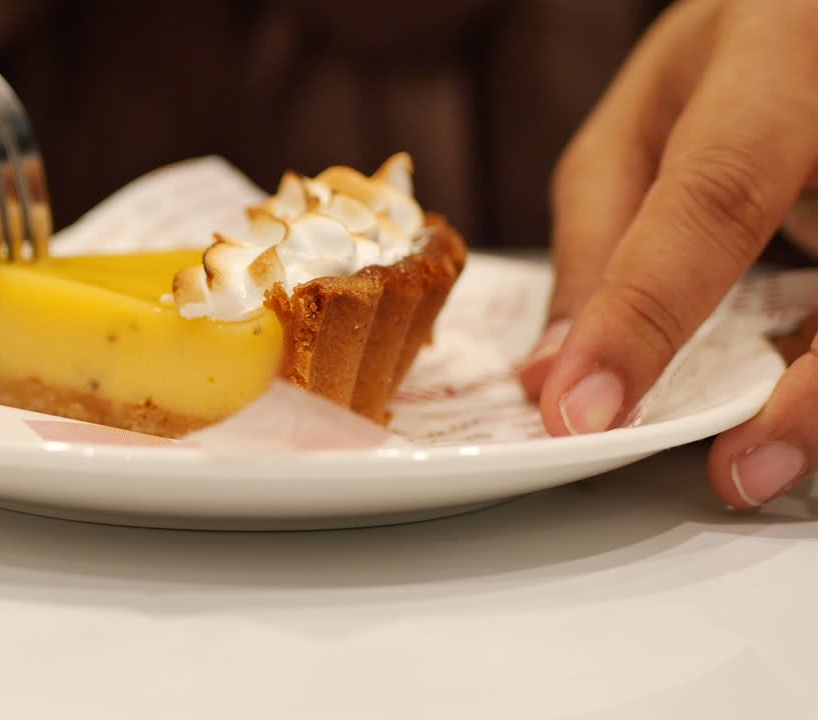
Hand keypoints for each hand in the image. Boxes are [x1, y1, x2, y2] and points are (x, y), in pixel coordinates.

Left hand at [519, 0, 817, 507]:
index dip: (644, 315)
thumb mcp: (651, 112)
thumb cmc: (748, 49)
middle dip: (804, 394)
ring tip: (763, 463)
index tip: (579, 407)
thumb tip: (554, 369)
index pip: (713, 197)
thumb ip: (600, 230)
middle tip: (733, 471)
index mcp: (780, 60)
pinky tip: (793, 412)